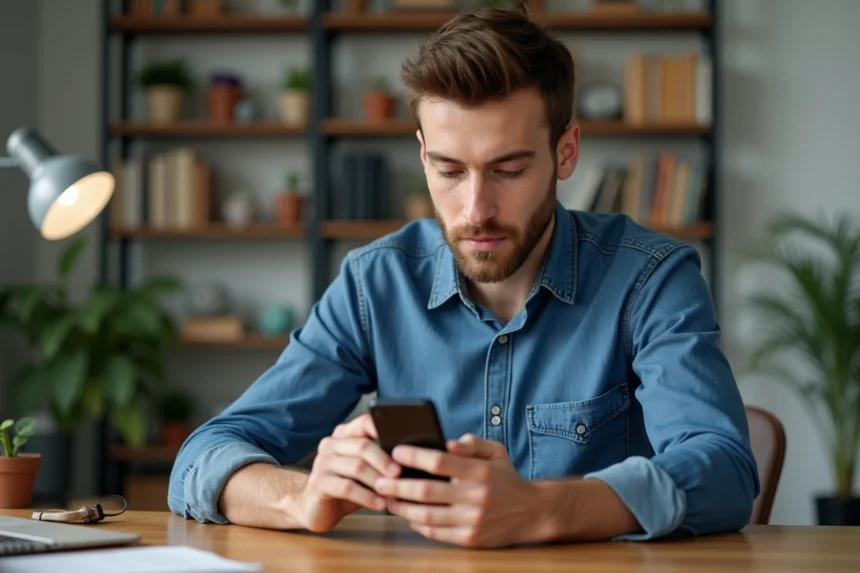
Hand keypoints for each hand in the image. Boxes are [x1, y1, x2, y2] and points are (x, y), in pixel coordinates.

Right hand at [294, 414, 399, 532]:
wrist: (315, 508)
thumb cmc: (348, 488)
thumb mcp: (366, 471)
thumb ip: (381, 461)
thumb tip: (414, 458)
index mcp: (343, 434)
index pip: (365, 423)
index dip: (384, 429)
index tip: (403, 442)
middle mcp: (330, 444)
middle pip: (363, 445)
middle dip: (384, 460)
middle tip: (400, 473)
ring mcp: (322, 463)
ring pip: (356, 467)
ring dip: (378, 481)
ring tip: (393, 492)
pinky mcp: (318, 483)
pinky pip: (347, 487)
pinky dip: (367, 496)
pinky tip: (380, 504)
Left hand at [372, 434, 546, 547]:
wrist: (532, 513)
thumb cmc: (506, 478)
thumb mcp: (496, 451)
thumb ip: (472, 443)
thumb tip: (448, 443)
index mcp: (480, 472)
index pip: (440, 461)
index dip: (415, 456)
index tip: (395, 451)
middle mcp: (476, 497)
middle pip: (427, 491)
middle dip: (397, 486)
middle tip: (379, 480)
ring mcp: (472, 520)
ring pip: (427, 516)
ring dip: (402, 508)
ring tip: (386, 499)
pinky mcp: (470, 539)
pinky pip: (436, 533)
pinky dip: (417, 524)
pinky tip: (406, 515)